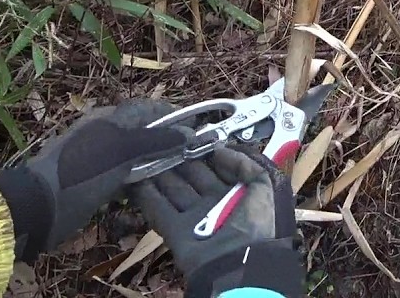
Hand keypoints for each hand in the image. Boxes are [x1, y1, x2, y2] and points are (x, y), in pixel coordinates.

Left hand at [0, 98, 185, 262]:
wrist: (38, 207)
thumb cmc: (81, 172)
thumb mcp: (122, 151)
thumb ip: (156, 140)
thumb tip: (188, 132)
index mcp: (108, 119)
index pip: (147, 108)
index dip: (172, 115)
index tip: (196, 127)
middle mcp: (104, 134)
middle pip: (142, 131)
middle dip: (166, 139)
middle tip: (190, 153)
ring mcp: (97, 158)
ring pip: (135, 154)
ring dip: (155, 161)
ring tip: (177, 172)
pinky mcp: (94, 180)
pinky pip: (125, 174)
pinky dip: (139, 178)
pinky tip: (151, 188)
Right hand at [128, 145, 303, 297]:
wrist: (237, 262)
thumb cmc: (255, 223)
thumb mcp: (263, 186)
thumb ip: (245, 164)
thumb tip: (221, 148)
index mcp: (234, 194)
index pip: (214, 169)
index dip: (201, 154)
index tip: (187, 136)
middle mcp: (212, 203)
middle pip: (190, 178)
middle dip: (177, 160)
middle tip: (162, 141)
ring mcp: (192, 217)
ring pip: (172, 191)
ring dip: (159, 174)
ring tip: (146, 153)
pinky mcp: (174, 231)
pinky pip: (158, 210)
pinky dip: (146, 195)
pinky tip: (135, 178)